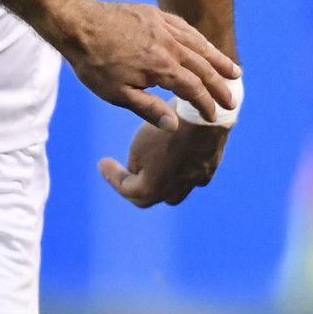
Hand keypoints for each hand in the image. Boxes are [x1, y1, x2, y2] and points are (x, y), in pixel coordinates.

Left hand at [50, 0, 239, 130]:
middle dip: (220, 85)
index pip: (194, 89)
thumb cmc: (94, 64)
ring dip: (218, 59)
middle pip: (203, 67)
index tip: (214, 116)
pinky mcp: (155, 15)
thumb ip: (148, 109)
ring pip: (198, 44)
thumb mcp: (116, 94)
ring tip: (234, 72)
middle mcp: (168, 45)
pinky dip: (199, 39)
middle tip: (233, 100)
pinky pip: (184, 27)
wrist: (78, 24)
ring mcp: (163, 27)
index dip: (206, 104)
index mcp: (161, 68)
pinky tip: (205, 45)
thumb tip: (175, 125)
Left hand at [98, 121, 228, 207]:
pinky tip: (178, 157)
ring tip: (153, 167)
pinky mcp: (210, 168)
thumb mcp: (139, 146)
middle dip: (137, 187)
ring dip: (161, 183)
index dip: (113, 177)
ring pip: (175, 191)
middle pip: (151, 197)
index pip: (127, 190)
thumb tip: (138, 172)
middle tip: (126, 172)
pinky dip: (182, 171)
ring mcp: (196, 180)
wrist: (205, 116)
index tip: (102, 163)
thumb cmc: (166, 129)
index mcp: (153, 188)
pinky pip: (193, 176)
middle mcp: (176, 190)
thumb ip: (136, 165)